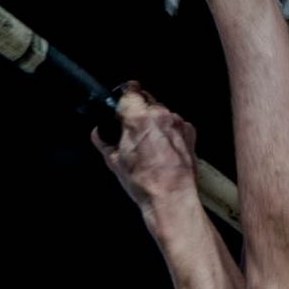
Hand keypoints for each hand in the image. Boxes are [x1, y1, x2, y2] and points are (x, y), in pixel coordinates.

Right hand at [91, 83, 198, 210]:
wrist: (172, 198)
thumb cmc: (146, 184)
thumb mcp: (115, 162)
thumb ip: (104, 141)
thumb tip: (99, 134)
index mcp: (138, 118)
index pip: (129, 90)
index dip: (124, 96)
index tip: (123, 101)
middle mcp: (160, 115)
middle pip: (147, 100)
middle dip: (139, 112)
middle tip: (134, 133)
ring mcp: (177, 123)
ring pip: (162, 112)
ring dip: (155, 123)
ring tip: (150, 146)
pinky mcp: (189, 132)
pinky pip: (175, 124)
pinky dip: (169, 132)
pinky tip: (163, 150)